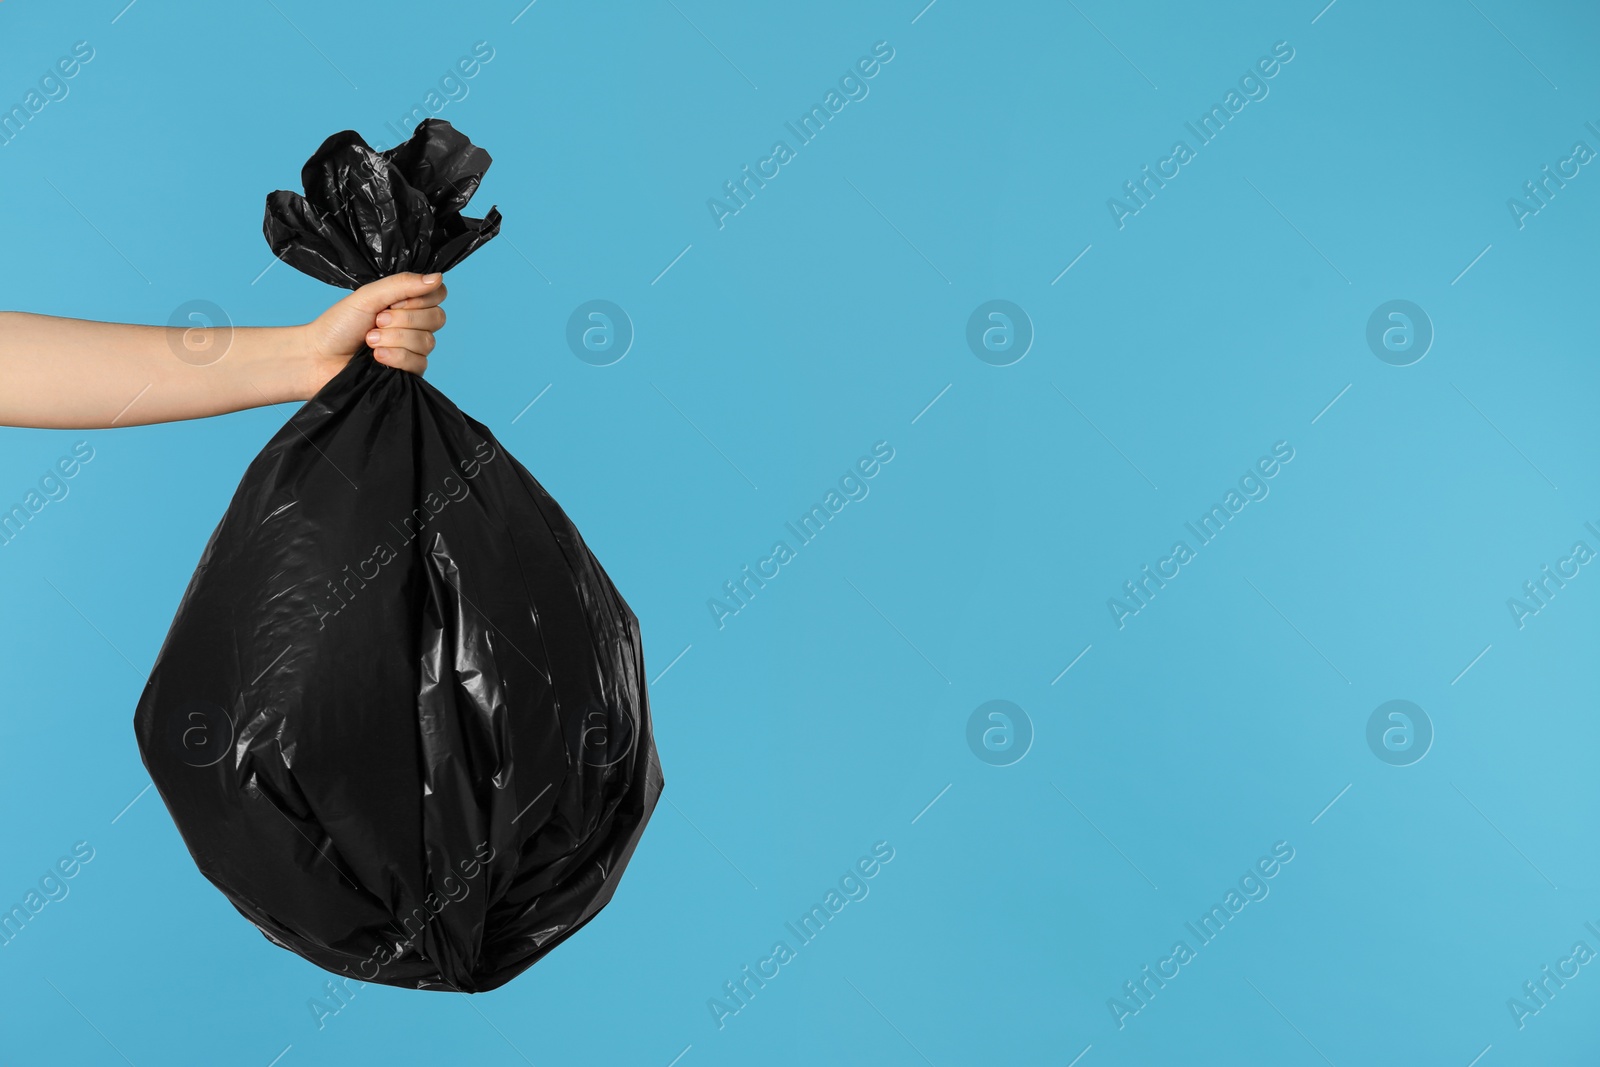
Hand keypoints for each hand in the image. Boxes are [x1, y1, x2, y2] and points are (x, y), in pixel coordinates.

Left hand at [298, 272, 448, 396]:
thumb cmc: (339, 325)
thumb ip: (402, 285)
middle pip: (437, 318)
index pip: (437, 294)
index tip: (393, 302)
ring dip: (395, 339)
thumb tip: (438, 277)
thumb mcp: (369, 297)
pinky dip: (395, 357)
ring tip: (369, 341)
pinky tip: (376, 357)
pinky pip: (419, 363)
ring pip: (427, 341)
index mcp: (406, 303)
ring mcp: (413, 349)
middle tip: (377, 321)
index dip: (420, 298)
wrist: (319, 357)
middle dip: (404, 319)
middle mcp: (414, 325)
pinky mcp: (409, 372)